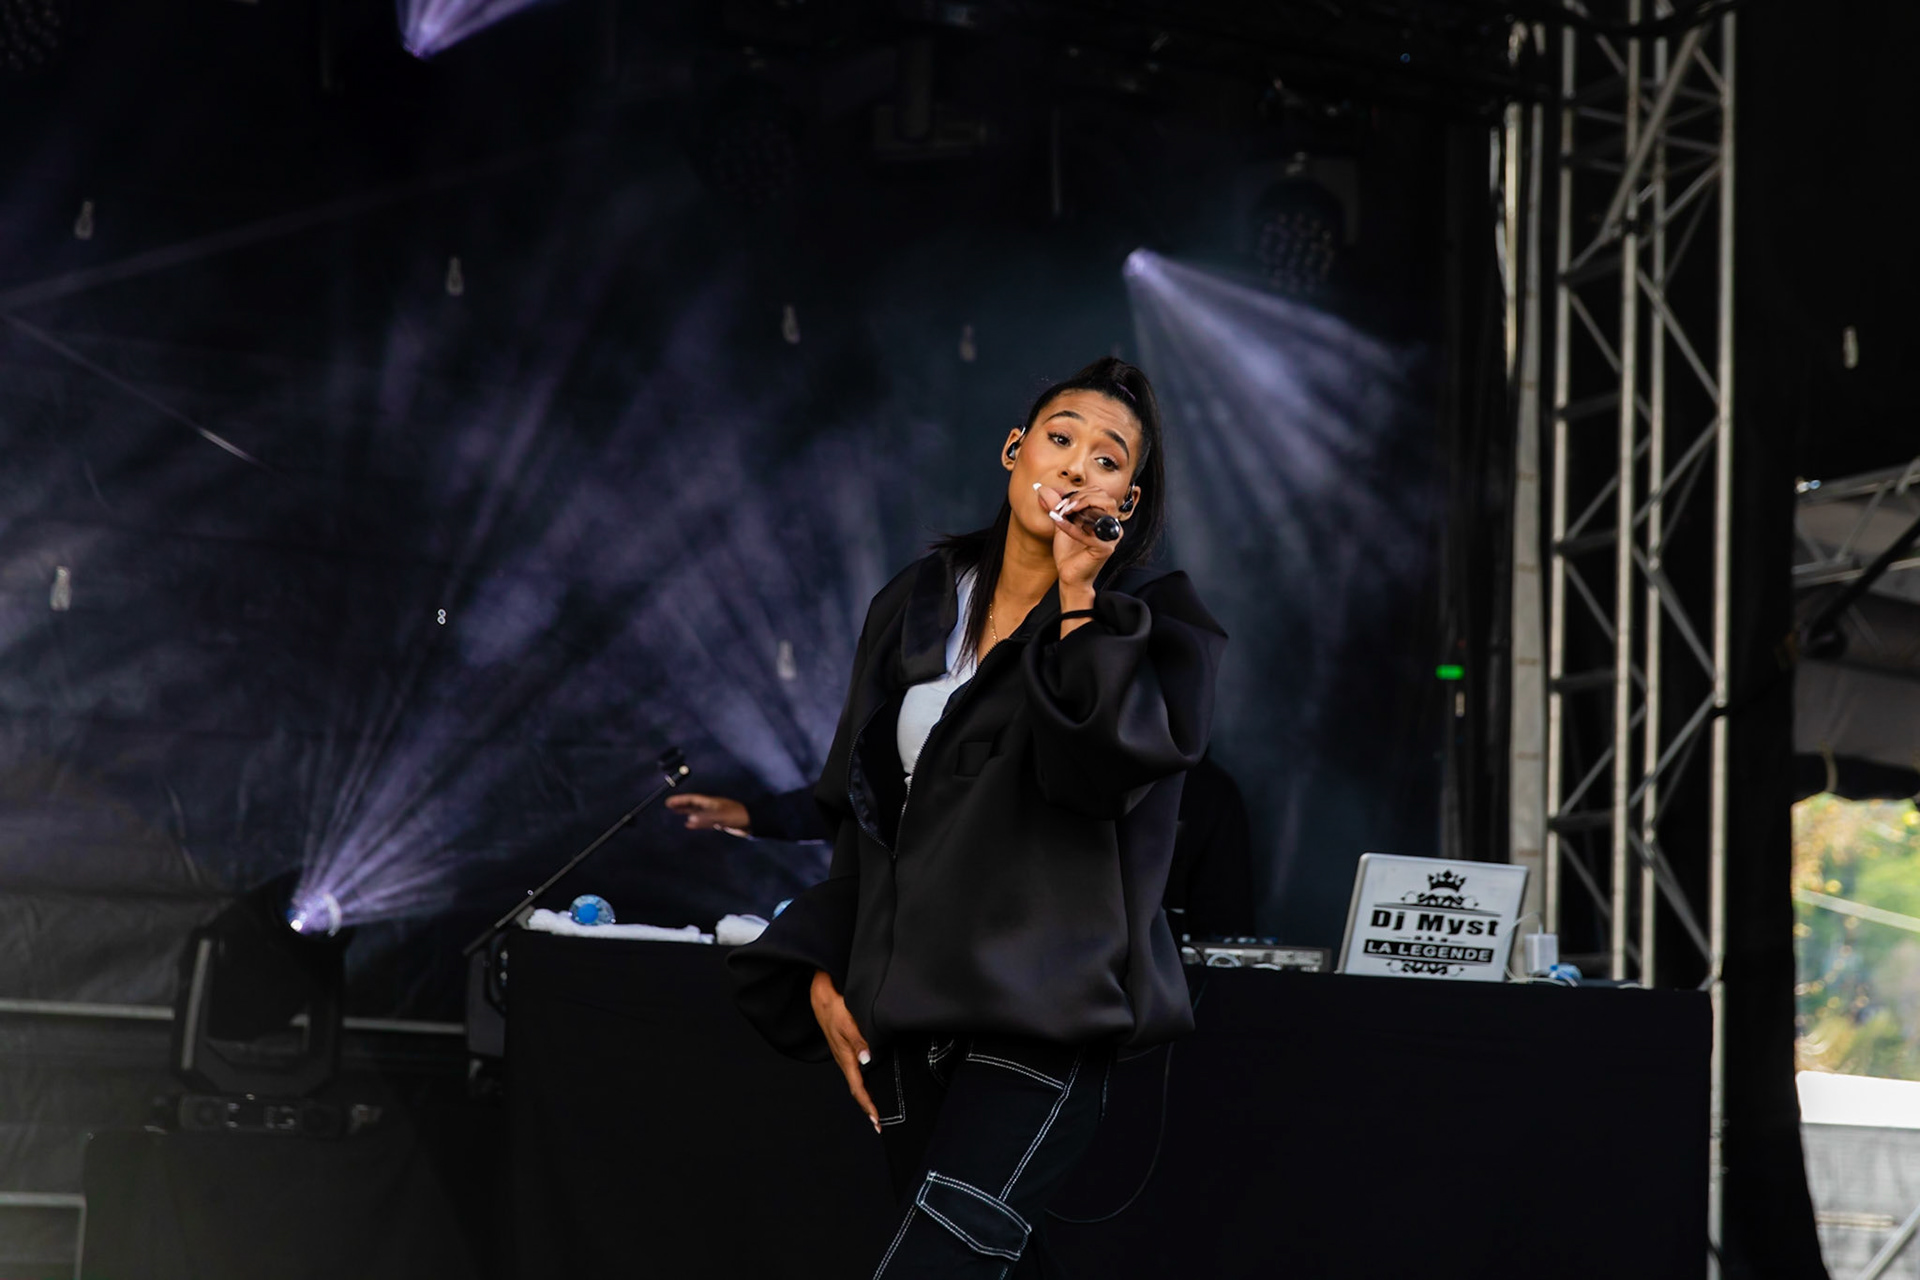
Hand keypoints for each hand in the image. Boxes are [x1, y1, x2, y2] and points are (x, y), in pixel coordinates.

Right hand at [665, 793, 751, 835]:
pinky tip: (689, 824)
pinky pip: (703, 821)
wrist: (753, 822)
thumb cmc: (738, 816)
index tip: (669, 802)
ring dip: (686, 812)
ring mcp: (715, 814)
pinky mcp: (719, 821)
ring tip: (675, 812)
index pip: (692, 799)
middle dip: (681, 804)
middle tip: (668, 805)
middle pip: (693, 804)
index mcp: (711, 802)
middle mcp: (712, 807)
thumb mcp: (720, 817)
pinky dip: (695, 822)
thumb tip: (688, 820)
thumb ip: (705, 819)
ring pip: (697, 812)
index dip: (680, 800)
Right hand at [811, 969, 879, 1133]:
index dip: (868, 1105)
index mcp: (845, 1058)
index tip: (877, 1119)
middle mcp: (845, 1060)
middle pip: (858, 1089)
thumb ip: (859, 1042)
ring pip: (857, 1081)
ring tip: (876, 1109)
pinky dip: (864, 1082)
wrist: (821, 996)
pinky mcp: (845, 1048)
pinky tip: (870, 1082)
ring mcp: (844, 1055)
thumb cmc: (834, 1008)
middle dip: (868, 1107)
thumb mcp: (848, 1024)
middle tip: (879, 1123)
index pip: (858, 1088)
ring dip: (866, 1096)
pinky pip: (856, 1071)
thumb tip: (868, 1060)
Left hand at [1034, 481, 1119, 596]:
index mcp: (1104, 517)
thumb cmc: (1069, 552)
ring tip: (1063, 511)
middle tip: (1062, 506)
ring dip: (1081, 504)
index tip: (1060, 502)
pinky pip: (1088, 532)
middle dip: (1081, 497)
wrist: (1068, 575)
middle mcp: (1112, 525)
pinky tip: (1058, 522)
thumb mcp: (1061, 523)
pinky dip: (1070, 526)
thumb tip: (1043, 489)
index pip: (1099, 493)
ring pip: (1105, 507)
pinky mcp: (1105, 548)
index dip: (1079, 493)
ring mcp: (1111, 537)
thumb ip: (1056, 505)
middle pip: (1105, 497)